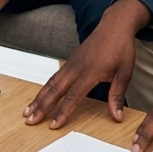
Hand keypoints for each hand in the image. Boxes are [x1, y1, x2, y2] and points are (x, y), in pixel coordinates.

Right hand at [24, 0, 148, 127]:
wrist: (114, 26)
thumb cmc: (121, 48)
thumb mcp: (125, 72)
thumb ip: (117, 95)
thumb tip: (117, 117)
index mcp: (90, 72)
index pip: (73, 96)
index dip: (62, 112)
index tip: (53, 125)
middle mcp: (76, 68)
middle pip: (54, 90)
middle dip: (41, 106)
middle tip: (29, 120)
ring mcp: (71, 64)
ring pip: (50, 83)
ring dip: (38, 98)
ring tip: (27, 111)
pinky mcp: (70, 62)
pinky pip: (54, 77)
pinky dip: (44, 89)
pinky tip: (39, 97)